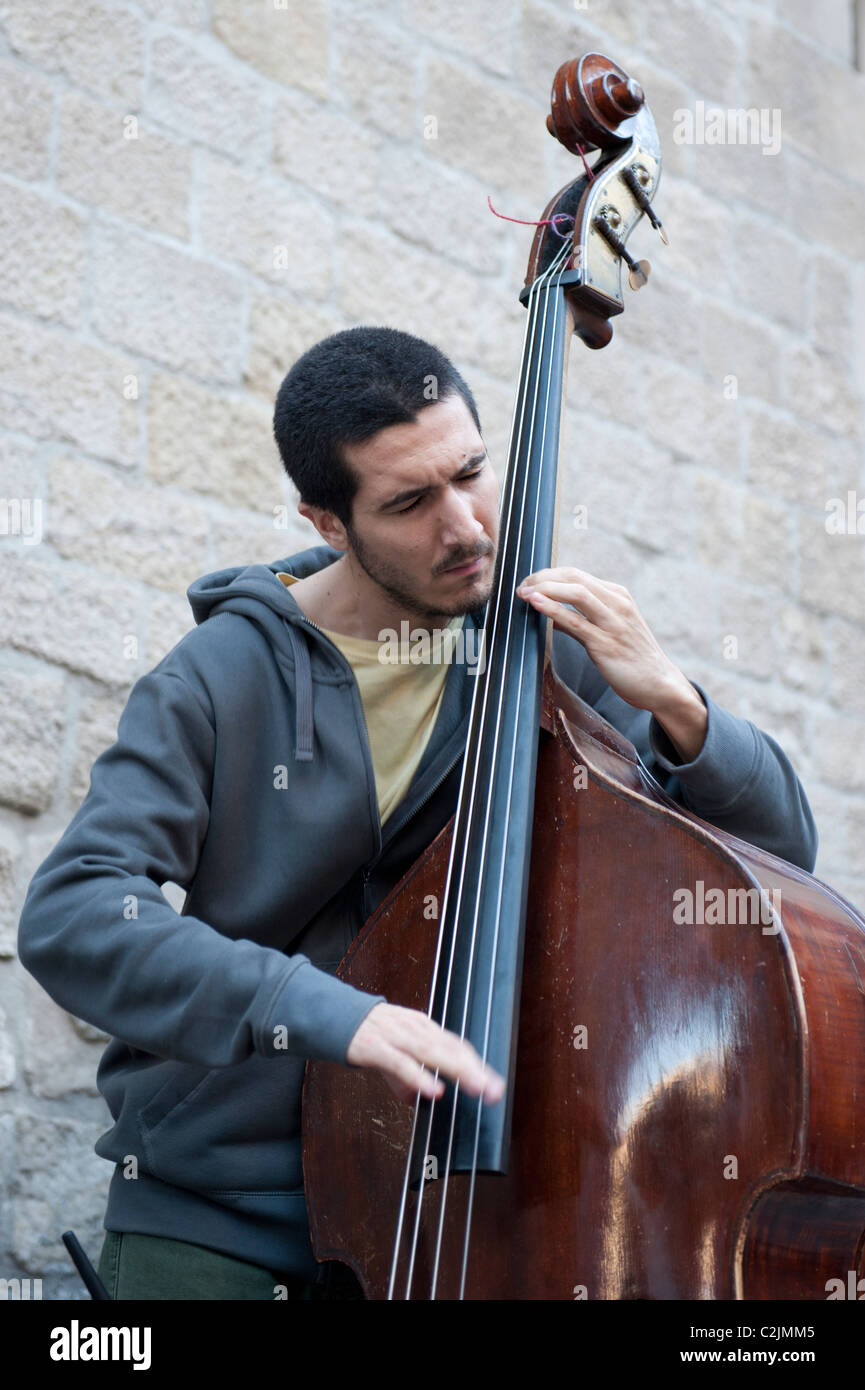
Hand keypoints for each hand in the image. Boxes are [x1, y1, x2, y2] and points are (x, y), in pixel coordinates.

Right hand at [345, 1001, 505, 1106]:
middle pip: (450, 1048)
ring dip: (456, 1071)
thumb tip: (422, 1098)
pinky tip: (433, 1091)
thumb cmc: (368, 1034)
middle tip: (494, 1091)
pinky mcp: (375, 1046)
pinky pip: (400, 1063)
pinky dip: (418, 1076)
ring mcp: (396, 1036)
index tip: (496, 1087)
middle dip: (475, 1070)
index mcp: (424, 1028)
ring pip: (431, 1053)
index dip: (478, 1066)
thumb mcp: (395, 1054)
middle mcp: (415, 1029)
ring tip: (476, 1088)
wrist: (332, 1014)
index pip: (457, 1046)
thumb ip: (409, 1076)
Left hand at [515, 566, 707, 759]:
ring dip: (544, 589)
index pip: (577, 574)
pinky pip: (575, 622)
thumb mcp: (611, 629)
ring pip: (575, 593)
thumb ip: (585, 618)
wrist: (660, 684)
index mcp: (618, 596)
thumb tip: (553, 613)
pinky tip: (536, 605)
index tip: (530, 582)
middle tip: (521, 586)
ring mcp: (612, 623)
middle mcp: (617, 604)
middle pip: (574, 577)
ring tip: (523, 593)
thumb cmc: (633, 658)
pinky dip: (552, 609)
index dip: (549, 574)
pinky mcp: (606, 644)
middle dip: (543, 577)